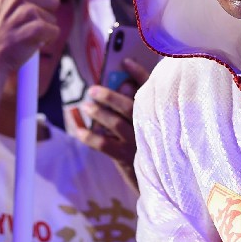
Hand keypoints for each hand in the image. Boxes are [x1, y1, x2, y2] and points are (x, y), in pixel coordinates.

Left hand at [73, 57, 149, 186]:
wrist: (162, 179)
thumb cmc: (154, 145)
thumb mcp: (153, 123)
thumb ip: (142, 105)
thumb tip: (124, 85)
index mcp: (159, 113)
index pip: (150, 89)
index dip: (138, 73)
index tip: (125, 62)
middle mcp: (149, 126)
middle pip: (128, 105)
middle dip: (109, 96)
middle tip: (92, 90)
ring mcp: (138, 142)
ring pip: (115, 123)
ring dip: (97, 113)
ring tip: (85, 105)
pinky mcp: (126, 157)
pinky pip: (104, 145)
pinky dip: (89, 137)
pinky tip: (78, 130)